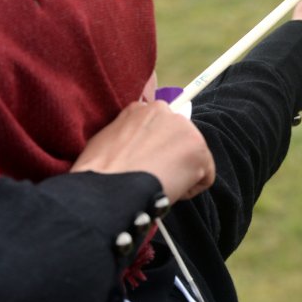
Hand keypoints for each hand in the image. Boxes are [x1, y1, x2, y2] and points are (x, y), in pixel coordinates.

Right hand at [71, 101, 215, 203]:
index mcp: (138, 109)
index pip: (160, 126)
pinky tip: (169, 191)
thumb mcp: (105, 142)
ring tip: (157, 185)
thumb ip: (125, 137)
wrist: (107, 191)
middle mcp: (162, 110)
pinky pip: (204, 176)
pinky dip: (190, 189)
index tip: (151, 163)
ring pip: (192, 157)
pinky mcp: (198, 149)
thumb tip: (132, 150)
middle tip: (153, 178)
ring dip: (180, 174)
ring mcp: (183, 128)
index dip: (156, 148)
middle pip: (178, 139)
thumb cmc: (98, 175)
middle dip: (170, 159)